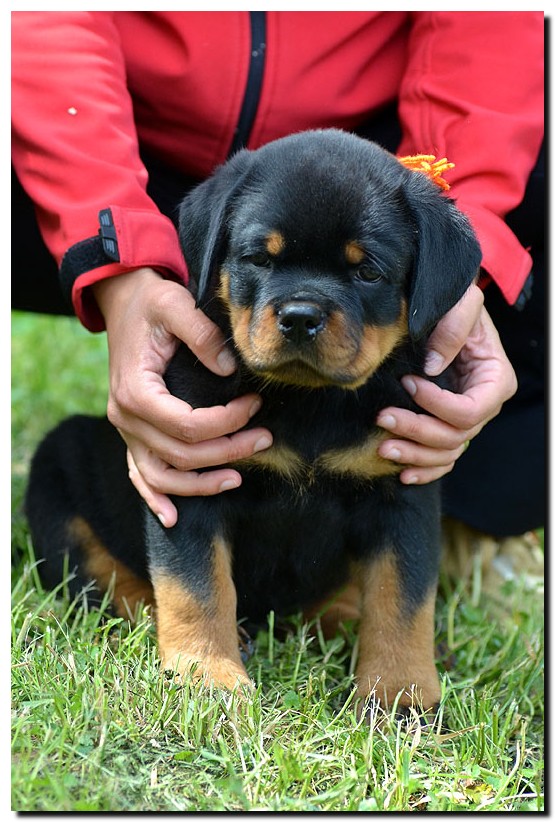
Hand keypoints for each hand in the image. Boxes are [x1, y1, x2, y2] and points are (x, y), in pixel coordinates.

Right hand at [93, 268, 272, 526]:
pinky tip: (172, 518)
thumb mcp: (175, 304)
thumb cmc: (150, 300)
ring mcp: (126, 429)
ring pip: (161, 476)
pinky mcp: (131, 431)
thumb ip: (202, 335)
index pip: (189, 426)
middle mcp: (125, 417)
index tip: (256, 405)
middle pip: (181, 455)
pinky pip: (139, 474)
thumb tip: (231, 371)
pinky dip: (155, 498)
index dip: (228, 423)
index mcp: (135, 391)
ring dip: (200, 484)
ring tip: (238, 478)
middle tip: (265, 438)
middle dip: (229, 450)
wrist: (122, 298)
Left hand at [376, 283, 516, 483]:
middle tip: (383, 417)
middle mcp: (485, 405)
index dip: (438, 405)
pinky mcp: (448, 425)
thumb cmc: (456, 302)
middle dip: (417, 430)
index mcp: (495, 379)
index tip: (408, 383)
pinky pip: (442, 460)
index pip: (470, 410)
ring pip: (446, 453)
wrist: (445, 307)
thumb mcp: (462, 302)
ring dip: (414, 454)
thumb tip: (432, 367)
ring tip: (382, 447)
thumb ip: (453, 327)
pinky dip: (424, 469)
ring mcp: (467, 420)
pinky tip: (402, 473)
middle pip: (455, 436)